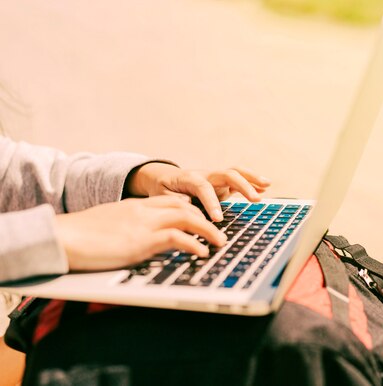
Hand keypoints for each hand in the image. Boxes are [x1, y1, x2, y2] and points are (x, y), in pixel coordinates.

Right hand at [55, 196, 225, 271]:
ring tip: (220, 243)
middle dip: (206, 217)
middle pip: (184, 206)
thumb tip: (137, 241)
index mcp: (134, 206)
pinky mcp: (140, 241)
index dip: (190, 210)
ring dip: (208, 230)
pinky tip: (202, 253)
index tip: (204, 220)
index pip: (170, 201)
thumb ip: (128, 227)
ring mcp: (143, 224)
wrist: (61, 237)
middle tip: (220, 231)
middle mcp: (142, 211)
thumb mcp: (109, 225)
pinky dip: (194, 244)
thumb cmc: (79, 236)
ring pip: (187, 218)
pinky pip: (176, 238)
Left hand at [126, 163, 270, 221]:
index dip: (212, 202)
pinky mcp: (221, 184)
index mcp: (189, 178)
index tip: (217, 219)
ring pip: (236, 173)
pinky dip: (252, 183)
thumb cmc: (162, 189)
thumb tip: (189, 207)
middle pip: (227, 174)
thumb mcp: (161, 196)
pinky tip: (264, 188)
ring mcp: (215, 178)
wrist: (162, 178)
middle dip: (243, 186)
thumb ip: (175, 202)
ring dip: (252, 178)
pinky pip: (239, 180)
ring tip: (267, 185)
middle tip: (255, 200)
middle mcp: (205, 174)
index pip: (204, 188)